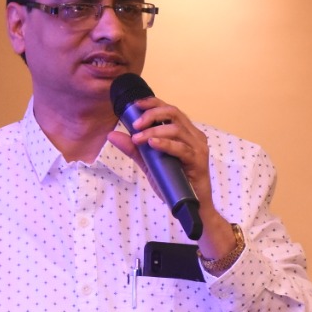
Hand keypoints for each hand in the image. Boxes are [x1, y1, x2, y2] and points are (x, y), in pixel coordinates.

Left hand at [105, 97, 235, 253]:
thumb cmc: (174, 183)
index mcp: (185, 133)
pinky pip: (182, 149)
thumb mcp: (149, 163)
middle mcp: (194, 136)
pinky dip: (165, 144)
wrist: (191, 208)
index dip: (153, 103)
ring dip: (155, 131)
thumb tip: (112, 135)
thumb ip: (134, 149)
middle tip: (136, 124)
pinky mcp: (198, 162)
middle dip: (152, 115)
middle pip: (174, 113)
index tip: (136, 105)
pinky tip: (152, 144)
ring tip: (139, 138)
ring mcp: (198, 148)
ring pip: (177, 129)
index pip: (170, 110)